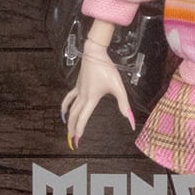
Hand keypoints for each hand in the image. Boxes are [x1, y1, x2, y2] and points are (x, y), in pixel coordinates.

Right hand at [60, 28, 134, 148]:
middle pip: (75, 115)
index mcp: (91, 99)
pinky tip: (64, 111)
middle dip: (73, 129)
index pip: (83, 117)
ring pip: (70, 108)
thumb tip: (130, 120)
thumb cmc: (107, 69)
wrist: (95, 53)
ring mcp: (78, 91)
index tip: (78, 140)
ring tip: (68, 129)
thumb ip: (124, 104)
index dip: (80, 129)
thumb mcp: (118, 87)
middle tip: (72, 141)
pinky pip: (69, 98)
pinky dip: (65, 106)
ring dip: (68, 120)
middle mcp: (82, 96)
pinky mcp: (78, 86)